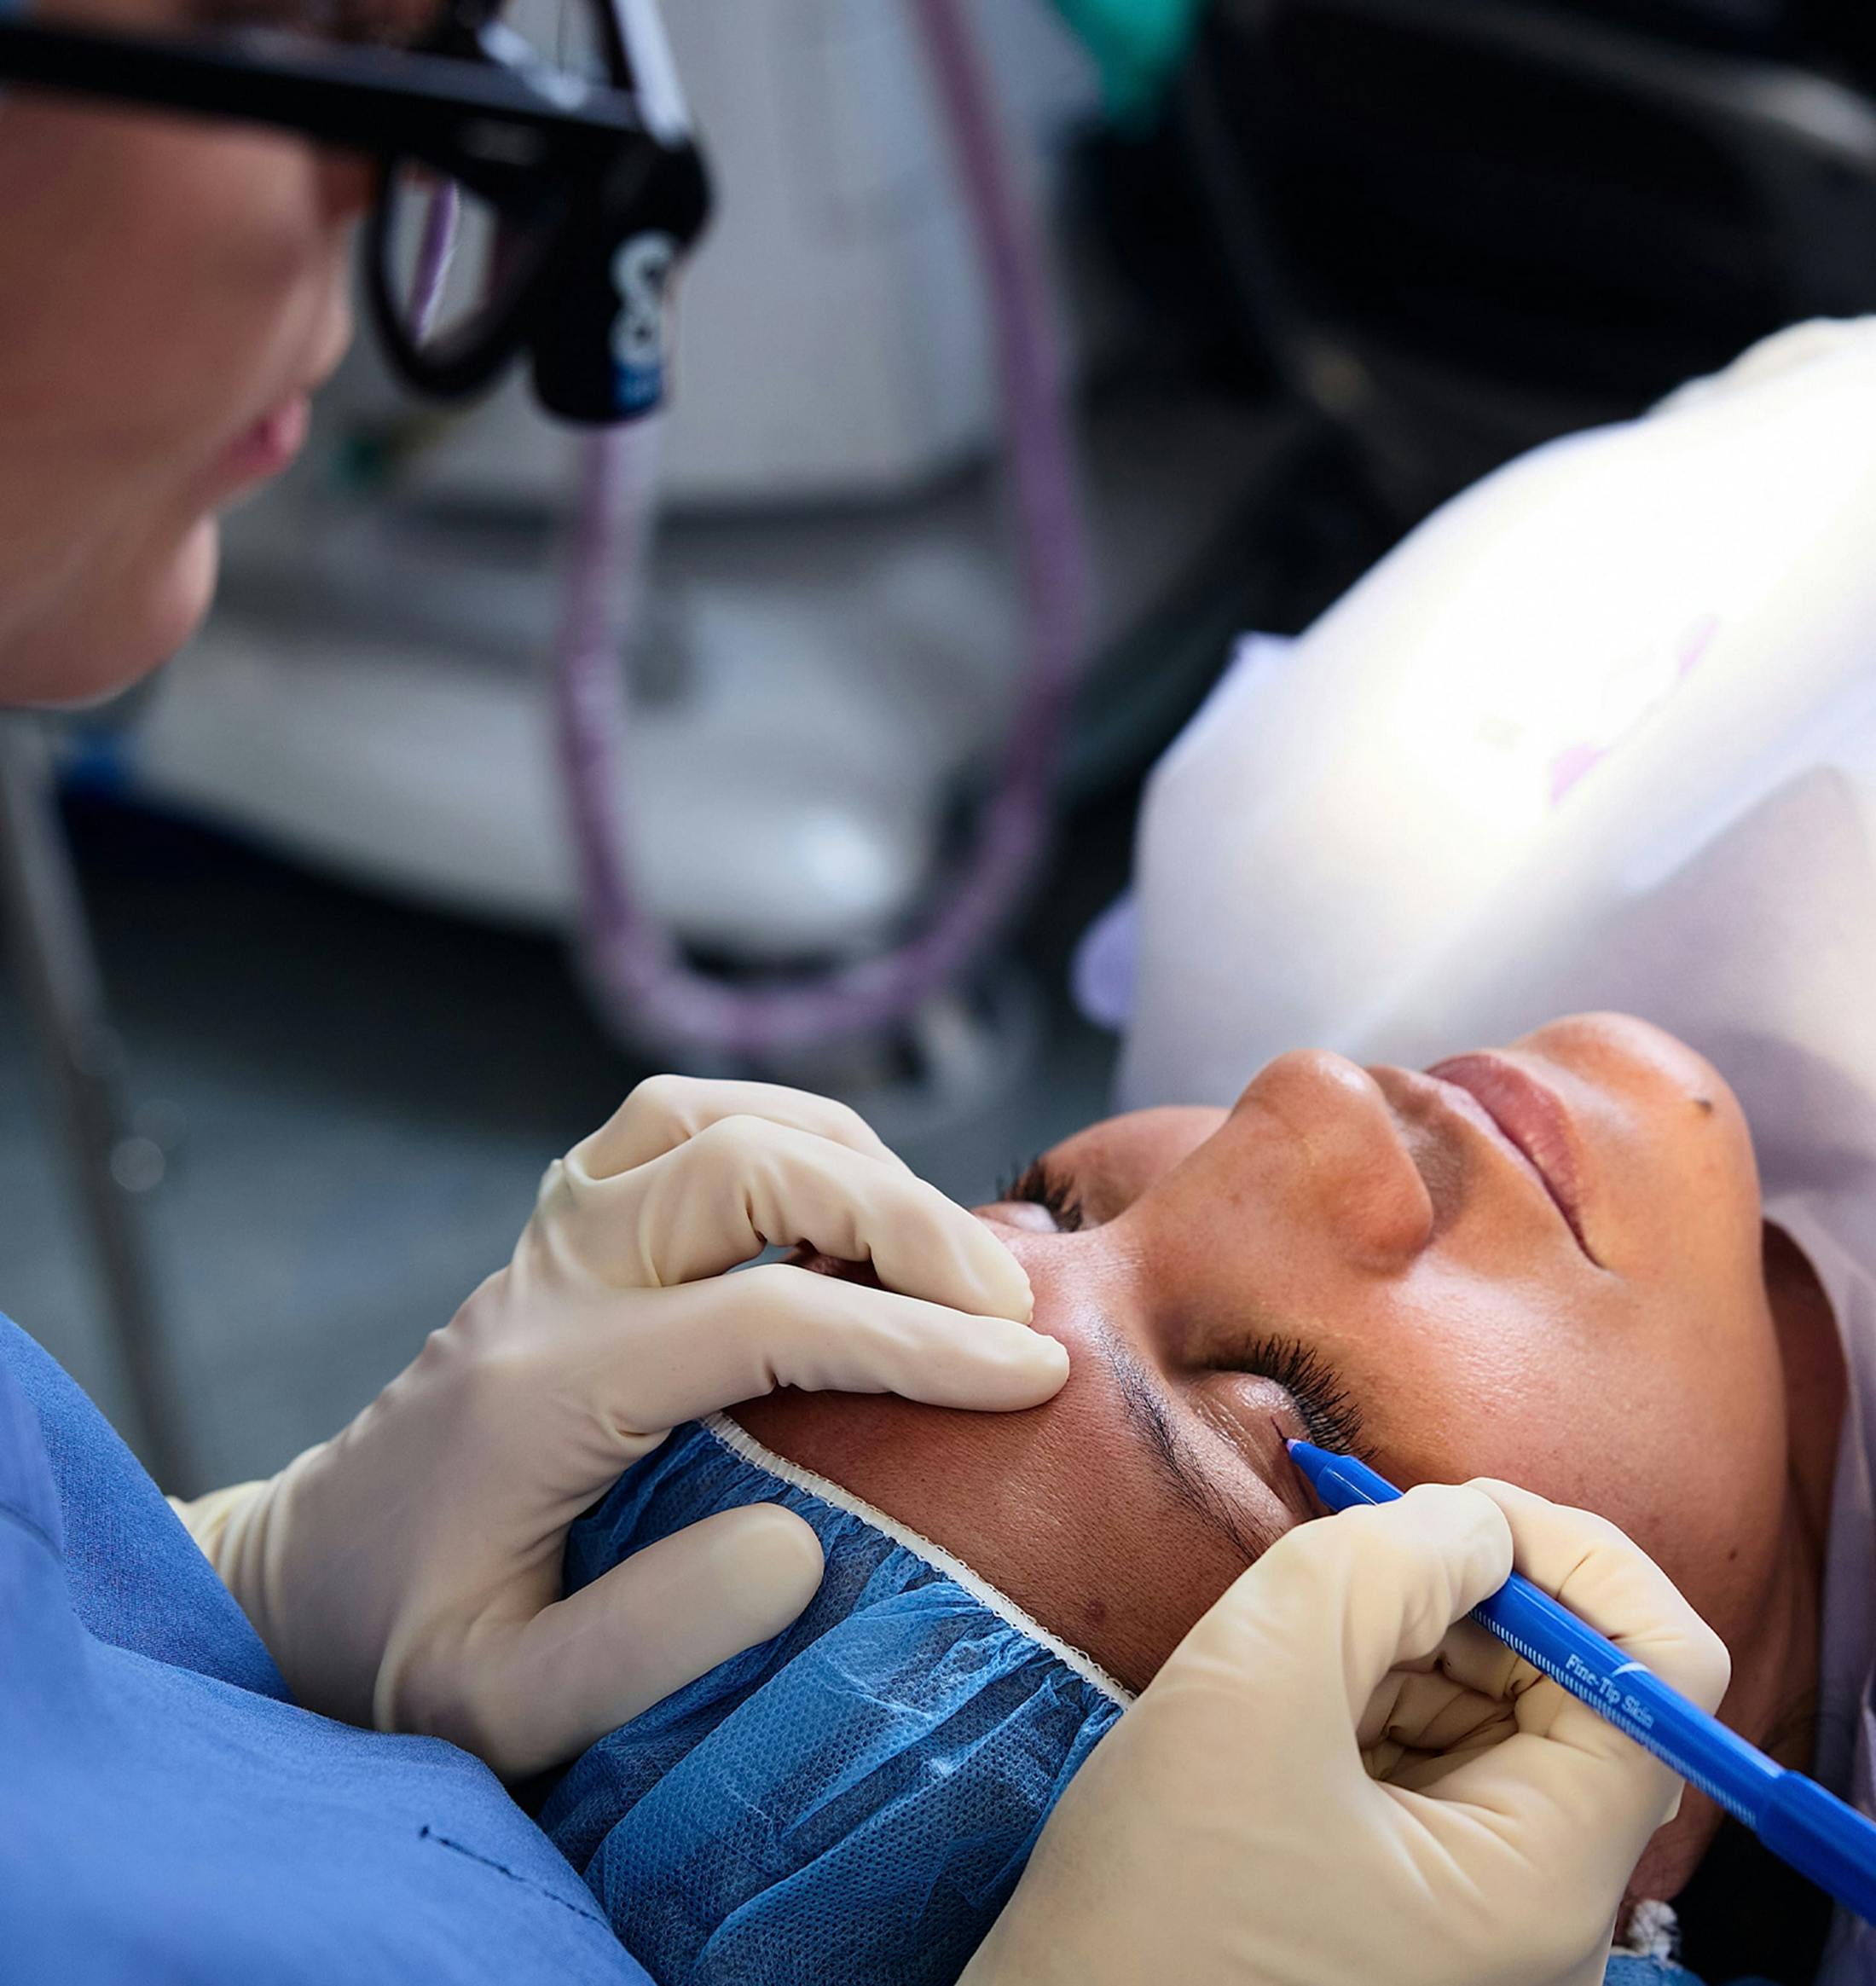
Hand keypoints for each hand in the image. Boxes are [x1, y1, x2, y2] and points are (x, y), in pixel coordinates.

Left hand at [174, 1076, 1066, 1778]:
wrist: (299, 1584)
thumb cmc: (405, 1652)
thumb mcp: (502, 1706)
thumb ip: (644, 1644)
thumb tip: (800, 1547)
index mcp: (546, 1391)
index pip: (763, 1319)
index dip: (913, 1342)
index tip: (1031, 1374)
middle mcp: (546, 1282)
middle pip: (740, 1166)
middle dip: (899, 1217)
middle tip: (1007, 1303)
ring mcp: (545, 1238)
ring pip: (703, 1114)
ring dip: (840, 1153)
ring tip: (938, 1242)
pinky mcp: (556, 1227)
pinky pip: (669, 1121)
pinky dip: (777, 1132)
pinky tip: (842, 1199)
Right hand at [963, 1479, 1729, 1985]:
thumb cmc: (1152, 1901)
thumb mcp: (1257, 1683)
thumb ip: (1384, 1563)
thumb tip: (1475, 1520)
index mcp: (1545, 1880)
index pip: (1660, 1675)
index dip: (1576, 1561)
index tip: (1460, 1511)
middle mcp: (1550, 1914)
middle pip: (1578, 1689)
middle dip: (1472, 1597)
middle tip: (1347, 1564)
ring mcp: (1488, 1918)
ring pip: (1501, 1716)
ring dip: (1411, 1644)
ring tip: (1294, 1659)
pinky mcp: (1428, 1910)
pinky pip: (1444, 1764)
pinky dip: (1379, 1698)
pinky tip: (1292, 1709)